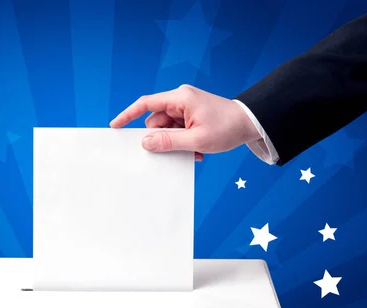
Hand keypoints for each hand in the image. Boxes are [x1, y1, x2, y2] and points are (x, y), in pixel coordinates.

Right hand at [109, 84, 261, 160]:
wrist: (251, 124)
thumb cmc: (227, 128)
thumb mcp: (196, 140)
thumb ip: (168, 142)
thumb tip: (145, 143)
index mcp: (180, 98)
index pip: (146, 104)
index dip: (128, 115)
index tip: (115, 126)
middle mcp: (181, 99)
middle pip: (157, 121)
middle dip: (162, 138)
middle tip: (175, 149)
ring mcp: (187, 108)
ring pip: (167, 129)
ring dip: (175, 143)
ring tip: (193, 151)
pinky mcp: (192, 116)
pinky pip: (178, 131)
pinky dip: (183, 142)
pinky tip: (197, 149)